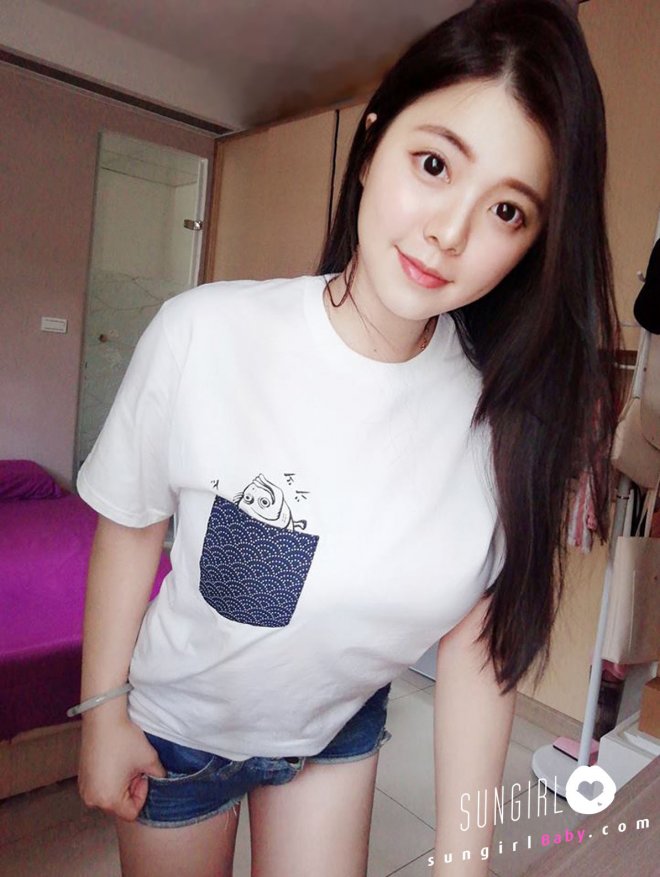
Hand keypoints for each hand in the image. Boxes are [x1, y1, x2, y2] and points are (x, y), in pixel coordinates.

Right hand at [78, 707, 166, 821]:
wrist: (104, 719)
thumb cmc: (125, 740)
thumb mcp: (149, 759)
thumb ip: (159, 776)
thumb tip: (162, 781)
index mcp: (109, 800)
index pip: (131, 813)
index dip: (141, 795)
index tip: (142, 776)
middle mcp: (92, 799)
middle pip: (119, 806)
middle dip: (130, 790)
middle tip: (135, 768)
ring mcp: (84, 788)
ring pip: (109, 797)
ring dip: (120, 785)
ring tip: (125, 764)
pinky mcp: (82, 778)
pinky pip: (99, 787)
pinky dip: (109, 779)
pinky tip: (114, 761)